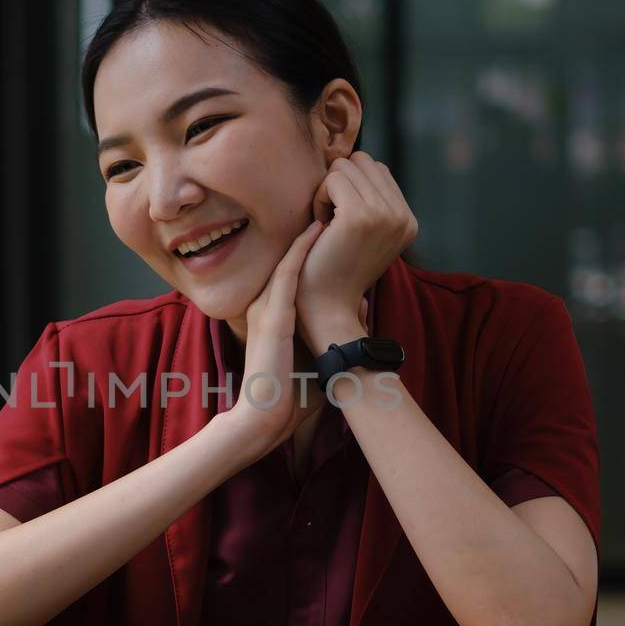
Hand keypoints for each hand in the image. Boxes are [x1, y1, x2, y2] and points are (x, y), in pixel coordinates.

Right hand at [226, 220, 324, 458]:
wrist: (263, 419)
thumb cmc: (288, 396)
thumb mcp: (314, 353)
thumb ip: (333, 327)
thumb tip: (361, 302)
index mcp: (273, 313)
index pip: (293, 271)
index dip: (312, 246)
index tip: (334, 226)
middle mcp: (266, 305)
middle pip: (288, 258)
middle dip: (308, 231)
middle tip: (329, 206)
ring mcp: (267, 309)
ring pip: (287, 258)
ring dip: (307, 233)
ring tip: (325, 206)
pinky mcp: (273, 317)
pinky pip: (286, 273)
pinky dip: (301, 249)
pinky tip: (317, 228)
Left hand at [296, 151, 418, 352]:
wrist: (327, 307)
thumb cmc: (334, 269)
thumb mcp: (365, 232)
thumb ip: (371, 199)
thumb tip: (357, 159)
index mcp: (408, 220)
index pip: (376, 169)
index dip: (351, 188)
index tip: (342, 222)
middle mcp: (403, 216)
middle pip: (362, 160)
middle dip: (340, 184)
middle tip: (331, 221)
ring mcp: (385, 214)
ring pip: (346, 165)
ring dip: (328, 191)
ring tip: (327, 225)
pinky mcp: (361, 215)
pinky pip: (333, 178)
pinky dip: (319, 198)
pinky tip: (321, 227)